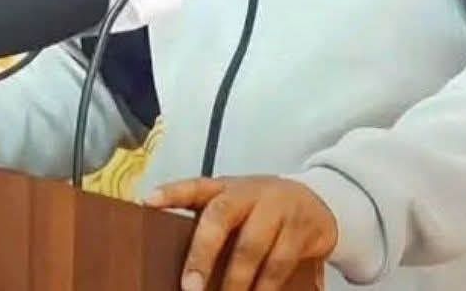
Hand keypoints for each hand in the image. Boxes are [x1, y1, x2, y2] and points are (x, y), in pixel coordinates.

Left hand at [144, 175, 336, 290]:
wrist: (318, 202)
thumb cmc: (263, 212)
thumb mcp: (238, 210)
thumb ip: (213, 229)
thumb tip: (188, 273)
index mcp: (226, 187)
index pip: (194, 186)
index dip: (171, 193)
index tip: (147, 202)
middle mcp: (249, 192)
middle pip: (220, 215)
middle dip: (202, 253)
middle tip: (190, 287)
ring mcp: (277, 206)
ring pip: (251, 246)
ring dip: (236, 282)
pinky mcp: (301, 227)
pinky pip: (279, 263)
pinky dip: (265, 288)